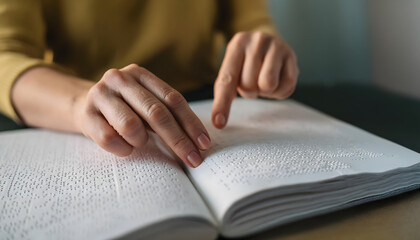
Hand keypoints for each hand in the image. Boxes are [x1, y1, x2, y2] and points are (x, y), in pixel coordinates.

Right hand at [74, 64, 210, 166]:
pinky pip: (110, 139)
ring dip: (141, 141)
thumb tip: (198, 141)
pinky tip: (125, 148)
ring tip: (139, 142)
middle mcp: (120, 79)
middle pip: (156, 113)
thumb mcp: (146, 104)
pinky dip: (123, 149)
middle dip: (178, 140)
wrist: (84, 105)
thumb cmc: (125, 108)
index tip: (204, 143)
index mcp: (141, 75)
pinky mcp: (86, 114)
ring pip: (131, 126)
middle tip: (193, 160)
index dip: (191, 123)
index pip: (173, 99)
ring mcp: (101, 95)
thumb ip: (168, 114)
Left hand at [212, 31, 298, 127]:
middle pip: (248, 85)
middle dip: (250, 90)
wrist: (269, 44)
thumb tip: (218, 122)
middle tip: (253, 79)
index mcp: (237, 44)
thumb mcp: (232, 69)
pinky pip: (287, 87)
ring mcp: (277, 46)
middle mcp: (257, 40)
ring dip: (265, 91)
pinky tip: (277, 79)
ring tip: (264, 80)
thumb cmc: (246, 63)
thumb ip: (224, 92)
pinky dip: (280, 91)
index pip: (226, 80)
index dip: (222, 104)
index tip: (218, 123)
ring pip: (267, 85)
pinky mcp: (292, 56)